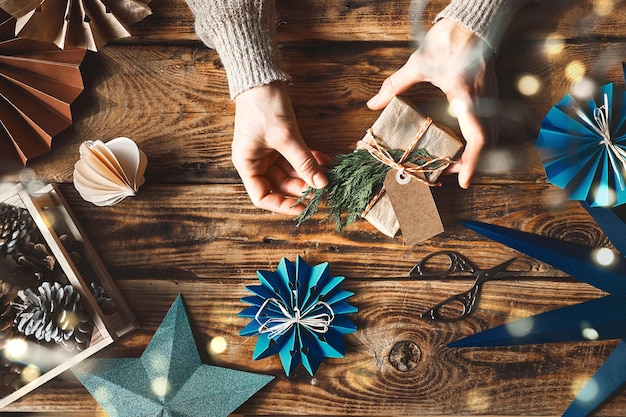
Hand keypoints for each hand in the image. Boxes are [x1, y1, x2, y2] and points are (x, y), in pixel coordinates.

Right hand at [233, 82, 328, 213]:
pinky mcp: (281, 142)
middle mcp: (256, 162)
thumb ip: (303, 162)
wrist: (262, 76)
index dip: (282, 205)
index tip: (304, 207)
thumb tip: (321, 184)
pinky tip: (326, 161)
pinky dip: (310, 160)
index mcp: (247, 164)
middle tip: (324, 188)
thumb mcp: (285, 137)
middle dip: (302, 187)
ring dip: (309, 173)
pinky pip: (297, 158)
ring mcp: (269, 152)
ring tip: (328, 174)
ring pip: (292, 173)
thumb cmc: (263, 105)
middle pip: (280, 186)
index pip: (262, 197)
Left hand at [367, 18, 498, 188]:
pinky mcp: (490, 95)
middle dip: (472, 162)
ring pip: (492, 134)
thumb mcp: (418, 64)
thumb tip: (374, 102)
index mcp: (467, 97)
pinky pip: (490, 124)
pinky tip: (464, 142)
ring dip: (477, 152)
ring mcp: (490, 98)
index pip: (478, 138)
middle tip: (451, 173)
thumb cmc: (448, 40)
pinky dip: (480, 139)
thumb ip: (395, 85)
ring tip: (455, 160)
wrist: (472, 22)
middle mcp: (483, 102)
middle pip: (487, 142)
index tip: (464, 181)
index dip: (473, 163)